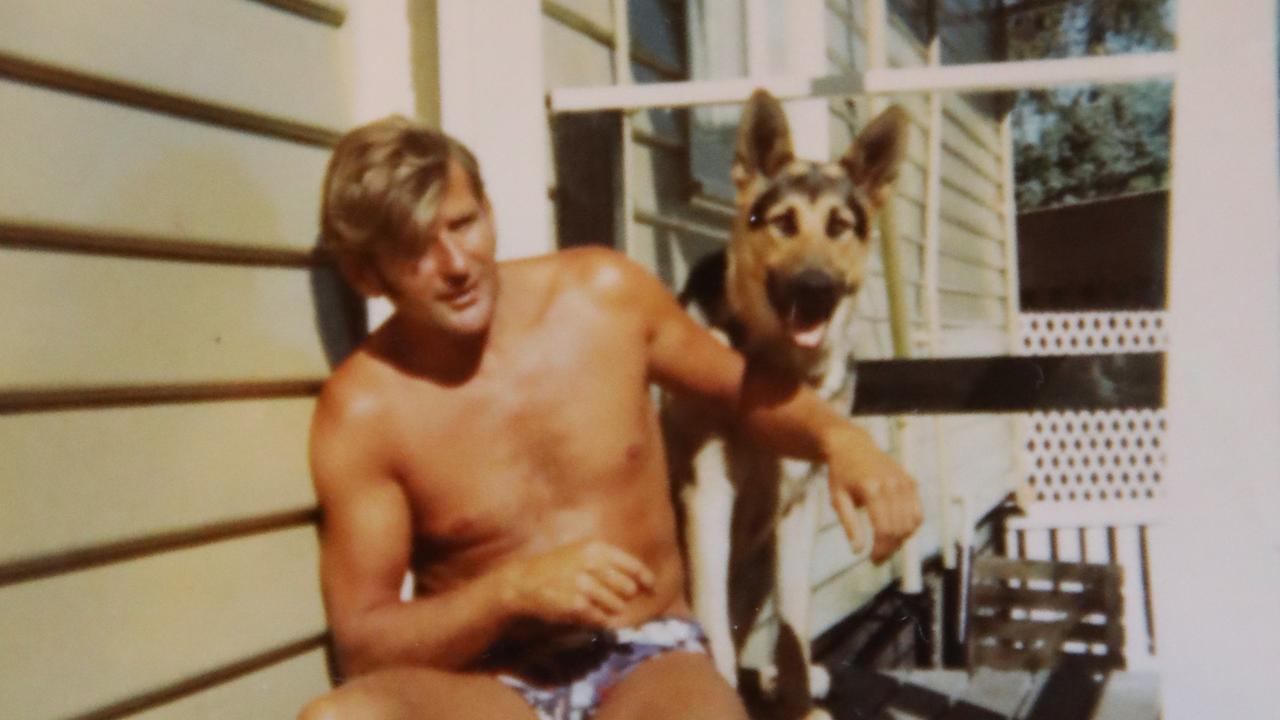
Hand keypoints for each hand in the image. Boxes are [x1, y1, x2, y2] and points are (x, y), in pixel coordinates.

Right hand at [496, 540, 655, 626]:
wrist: (525, 582)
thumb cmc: (558, 567)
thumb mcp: (582, 551)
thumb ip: (610, 562)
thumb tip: (642, 581)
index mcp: (597, 549)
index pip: (634, 567)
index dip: (647, 580)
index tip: (652, 589)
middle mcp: (592, 564)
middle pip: (629, 589)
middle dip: (624, 597)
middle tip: (609, 597)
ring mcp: (584, 585)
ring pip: (617, 607)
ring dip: (610, 610)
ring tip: (594, 604)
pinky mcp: (576, 605)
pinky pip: (601, 619)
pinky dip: (598, 620)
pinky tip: (586, 612)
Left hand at [825, 428, 922, 563]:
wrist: (852, 446)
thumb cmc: (841, 474)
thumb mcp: (838, 499)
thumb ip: (849, 525)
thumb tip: (857, 551)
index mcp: (872, 488)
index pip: (884, 529)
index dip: (881, 549)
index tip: (873, 560)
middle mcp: (892, 484)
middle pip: (899, 529)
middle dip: (890, 548)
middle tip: (878, 558)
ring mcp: (904, 482)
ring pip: (912, 523)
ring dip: (902, 540)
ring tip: (886, 546)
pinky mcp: (911, 482)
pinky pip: (918, 512)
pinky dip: (911, 527)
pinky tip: (897, 532)